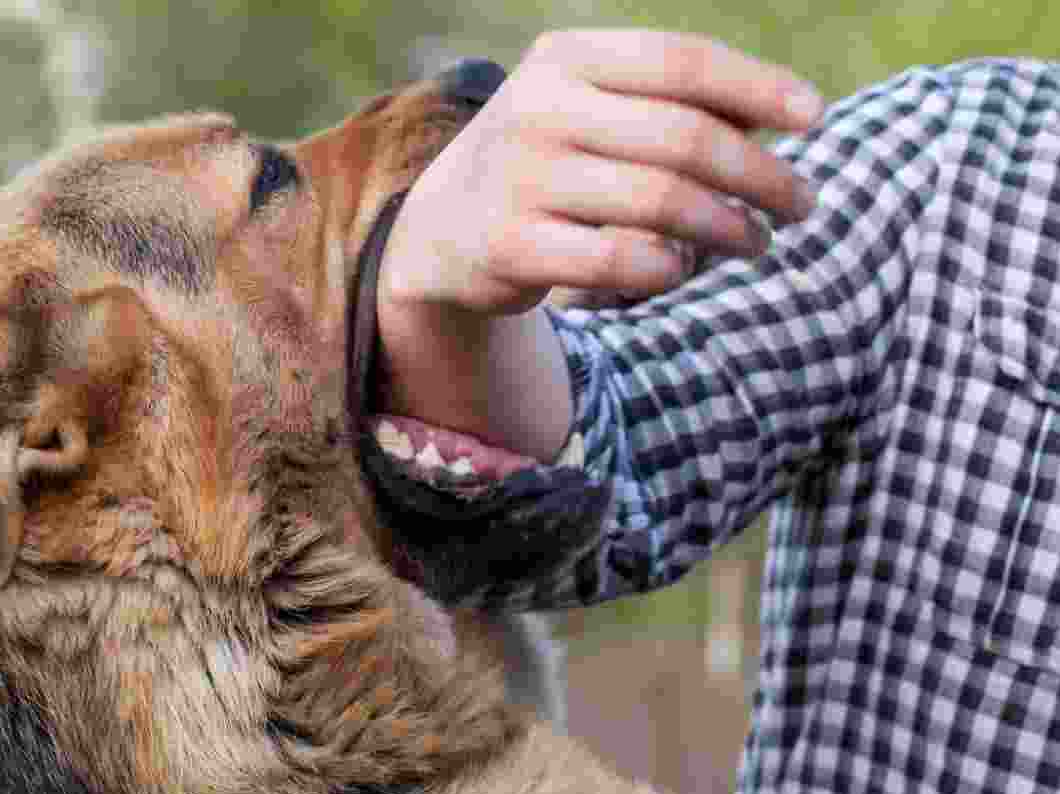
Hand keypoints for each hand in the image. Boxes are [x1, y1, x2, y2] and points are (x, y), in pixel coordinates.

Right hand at [377, 31, 824, 457]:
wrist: (442, 229)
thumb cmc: (551, 160)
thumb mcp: (596, 109)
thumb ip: (679, 102)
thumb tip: (793, 112)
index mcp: (565, 58)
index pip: (682, 62)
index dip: (759, 88)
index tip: (816, 119)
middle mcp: (537, 108)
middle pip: (684, 139)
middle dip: (761, 175)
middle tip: (802, 204)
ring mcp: (518, 177)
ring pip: (661, 202)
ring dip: (730, 228)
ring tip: (758, 242)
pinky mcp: (508, 244)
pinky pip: (620, 259)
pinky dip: (667, 269)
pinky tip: (681, 270)